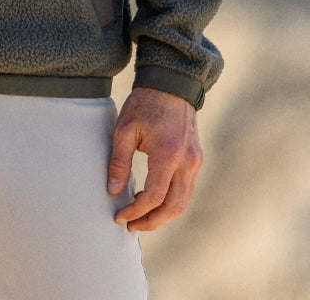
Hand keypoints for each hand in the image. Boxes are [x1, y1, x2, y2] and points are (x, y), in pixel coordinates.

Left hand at [107, 87, 202, 230]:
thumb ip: (119, 161)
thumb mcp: (125, 128)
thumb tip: (113, 191)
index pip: (154, 196)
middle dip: (151, 222)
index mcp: (168, 153)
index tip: (119, 216)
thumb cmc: (145, 104)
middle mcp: (187, 162)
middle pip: (174, 207)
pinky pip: (186, 190)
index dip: (136, 211)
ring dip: (162, 215)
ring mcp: (195, 162)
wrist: (171, 85)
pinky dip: (171, 202)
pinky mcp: (197, 160)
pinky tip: (153, 200)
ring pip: (183, 202)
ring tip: (139, 216)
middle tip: (130, 225)